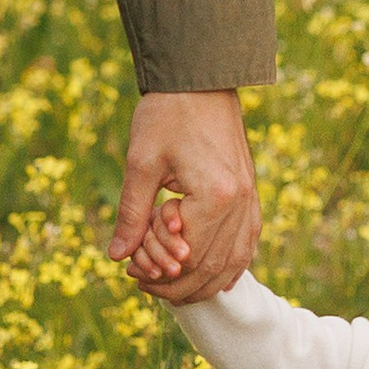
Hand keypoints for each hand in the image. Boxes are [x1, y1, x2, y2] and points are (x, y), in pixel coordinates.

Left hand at [106, 92, 257, 303]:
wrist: (200, 78)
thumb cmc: (167, 114)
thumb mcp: (140, 162)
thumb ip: (132, 213)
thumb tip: (117, 257)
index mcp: (215, 195)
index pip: (187, 257)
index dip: (159, 274)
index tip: (131, 274)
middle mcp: (240, 202)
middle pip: (213, 265)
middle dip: (178, 286)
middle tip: (144, 287)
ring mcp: (250, 198)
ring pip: (234, 260)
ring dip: (204, 282)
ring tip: (172, 290)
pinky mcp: (251, 192)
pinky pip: (247, 242)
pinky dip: (231, 264)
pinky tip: (214, 277)